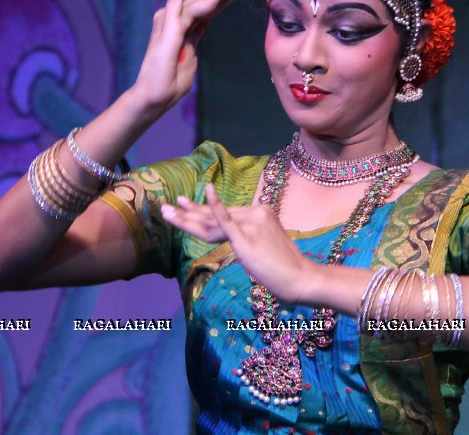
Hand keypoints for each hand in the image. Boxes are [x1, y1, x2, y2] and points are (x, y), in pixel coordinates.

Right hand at [132, 0, 252, 115]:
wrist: (153, 99)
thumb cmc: (170, 85)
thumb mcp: (190, 59)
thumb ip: (195, 41)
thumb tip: (199, 32)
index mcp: (189, 26)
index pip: (215, 3)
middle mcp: (180, 19)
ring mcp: (173, 21)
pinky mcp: (168, 28)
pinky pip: (176, 2)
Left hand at [161, 184, 316, 303]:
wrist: (301, 277)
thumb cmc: (286, 268)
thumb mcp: (266, 247)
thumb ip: (251, 239)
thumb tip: (240, 244)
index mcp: (260, 212)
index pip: (225, 212)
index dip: (202, 210)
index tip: (184, 206)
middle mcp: (255, 213)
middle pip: (215, 214)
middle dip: (189, 212)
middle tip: (167, 207)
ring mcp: (251, 224)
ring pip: (213, 222)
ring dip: (186, 218)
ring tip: (167, 212)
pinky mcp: (247, 238)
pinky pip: (226, 221)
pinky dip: (214, 206)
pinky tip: (206, 192)